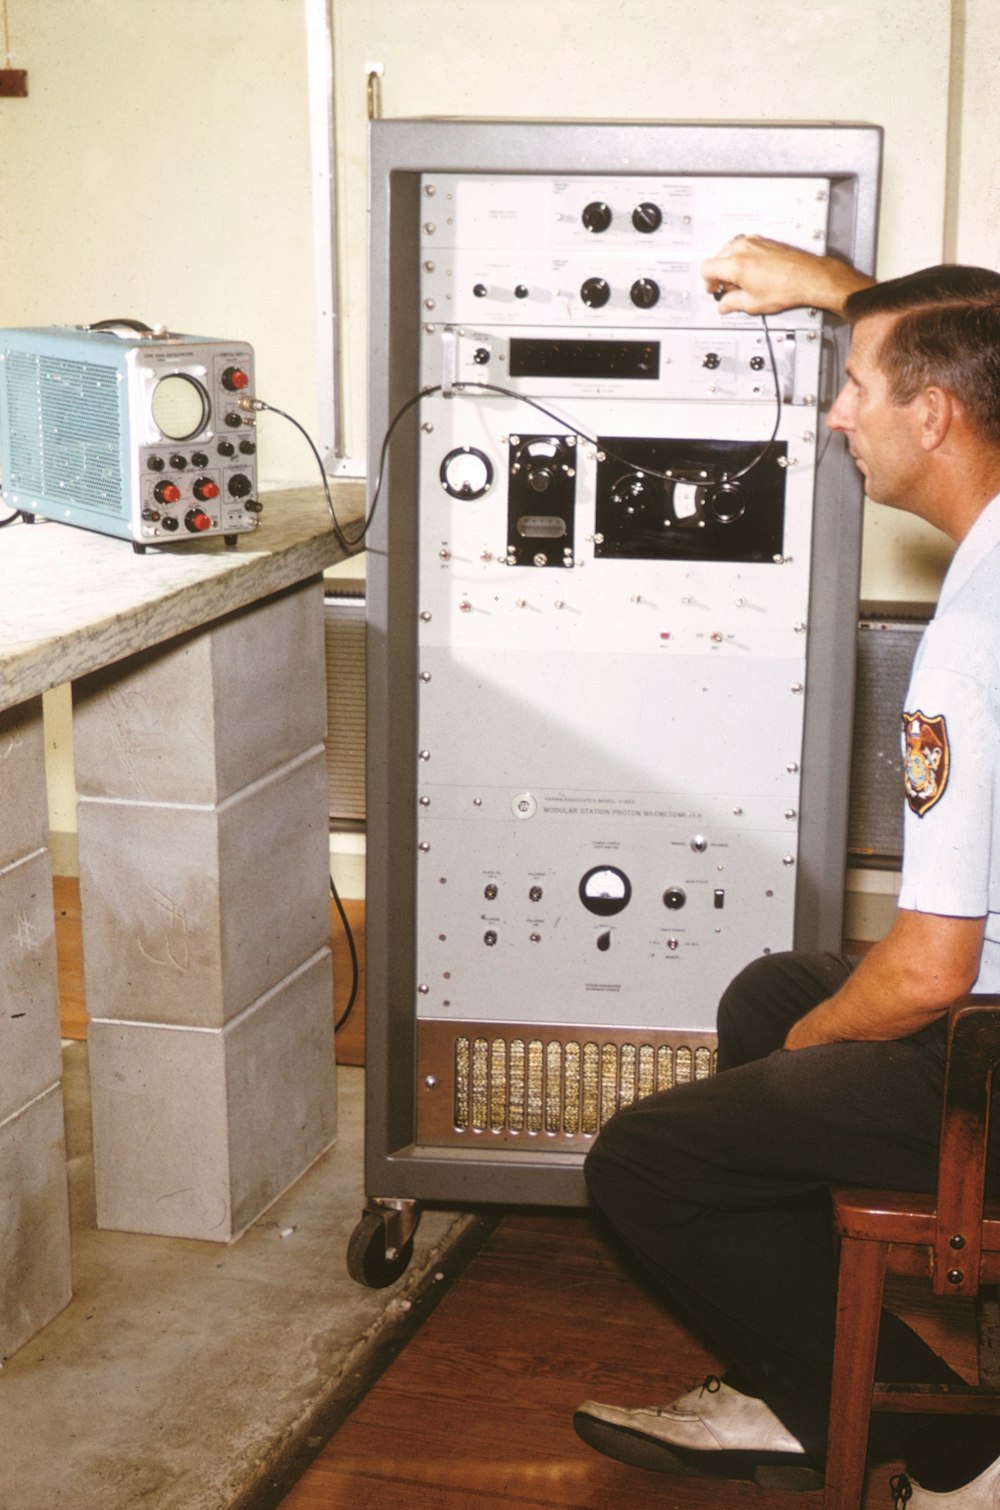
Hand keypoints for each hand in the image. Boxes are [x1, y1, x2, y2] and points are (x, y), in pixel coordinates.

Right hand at [700, 235, 874, 316]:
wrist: (809, 277)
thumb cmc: (787, 287)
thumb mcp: (753, 303)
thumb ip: (732, 303)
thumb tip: (725, 304)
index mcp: (735, 264)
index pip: (706, 268)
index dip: (708, 282)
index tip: (714, 289)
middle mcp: (743, 248)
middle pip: (717, 258)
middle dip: (719, 274)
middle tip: (727, 289)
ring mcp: (754, 242)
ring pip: (730, 251)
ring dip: (730, 265)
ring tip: (741, 282)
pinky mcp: (764, 241)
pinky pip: (744, 247)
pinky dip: (743, 258)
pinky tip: (752, 272)